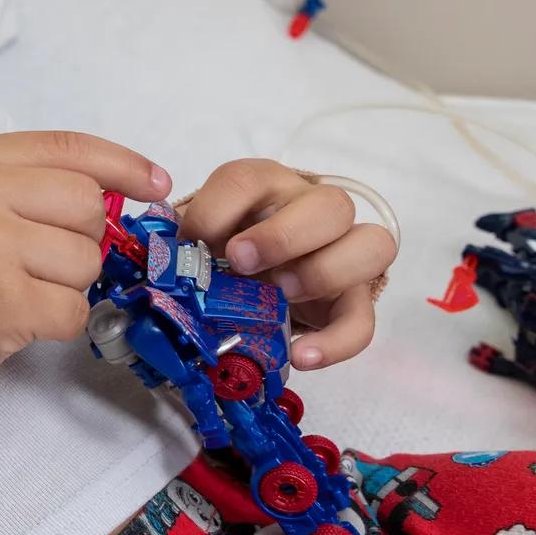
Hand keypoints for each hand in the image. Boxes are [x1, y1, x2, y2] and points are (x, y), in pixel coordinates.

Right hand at [0, 131, 171, 386]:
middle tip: (34, 263)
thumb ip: (28, 186)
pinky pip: (75, 309)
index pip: (70, 148)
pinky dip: (59, 323)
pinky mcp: (3, 301)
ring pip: (87, 261)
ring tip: (17, 291)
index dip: (123, 165)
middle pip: (88, 206)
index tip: (156, 184)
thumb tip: (123, 192)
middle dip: (79, 241)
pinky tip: (19, 320)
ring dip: (67, 286)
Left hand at [177, 159, 395, 370]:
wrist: (250, 280)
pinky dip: (335, 341)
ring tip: (282, 296)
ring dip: (323, 271)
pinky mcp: (352, 300)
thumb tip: (162, 270)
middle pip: (331, 204)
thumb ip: (186, 249)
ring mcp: (342, 253)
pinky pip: (363, 318)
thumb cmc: (222, 252)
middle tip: (241, 262)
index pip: (249, 179)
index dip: (220, 208)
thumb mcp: (201, 243)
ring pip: (373, 245)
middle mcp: (313, 210)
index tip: (195, 240)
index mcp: (266, 187)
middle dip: (284, 235)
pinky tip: (301, 355)